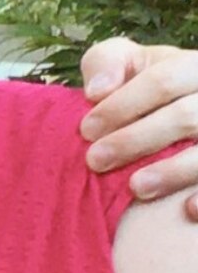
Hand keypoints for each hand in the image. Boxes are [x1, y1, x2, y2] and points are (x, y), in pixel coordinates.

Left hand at [78, 38, 197, 215]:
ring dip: (173, 172)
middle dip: (136, 140)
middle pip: (186, 117)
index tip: (86, 130)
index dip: (123, 105)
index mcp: (194, 66)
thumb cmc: (147, 87)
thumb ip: (108, 62)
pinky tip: (187, 210)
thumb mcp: (128, 64)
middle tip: (95, 161)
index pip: (164, 80)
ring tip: (134, 188)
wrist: (178, 110)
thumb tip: (98, 90)